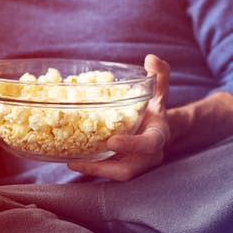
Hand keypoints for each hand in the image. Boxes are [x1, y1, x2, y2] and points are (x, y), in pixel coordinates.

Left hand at [68, 54, 170, 181]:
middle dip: (104, 168)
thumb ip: (159, 76)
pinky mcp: (123, 167)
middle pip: (129, 170)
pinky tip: (72, 159)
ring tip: (72, 162)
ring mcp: (136, 165)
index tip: (111, 141)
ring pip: (116, 174)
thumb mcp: (160, 93)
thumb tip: (151, 58)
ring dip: (93, 170)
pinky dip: (91, 168)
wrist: (160, 129)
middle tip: (78, 162)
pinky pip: (108, 171)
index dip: (132, 145)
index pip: (149, 144)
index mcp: (157, 136)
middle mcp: (148, 156)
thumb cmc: (157, 110)